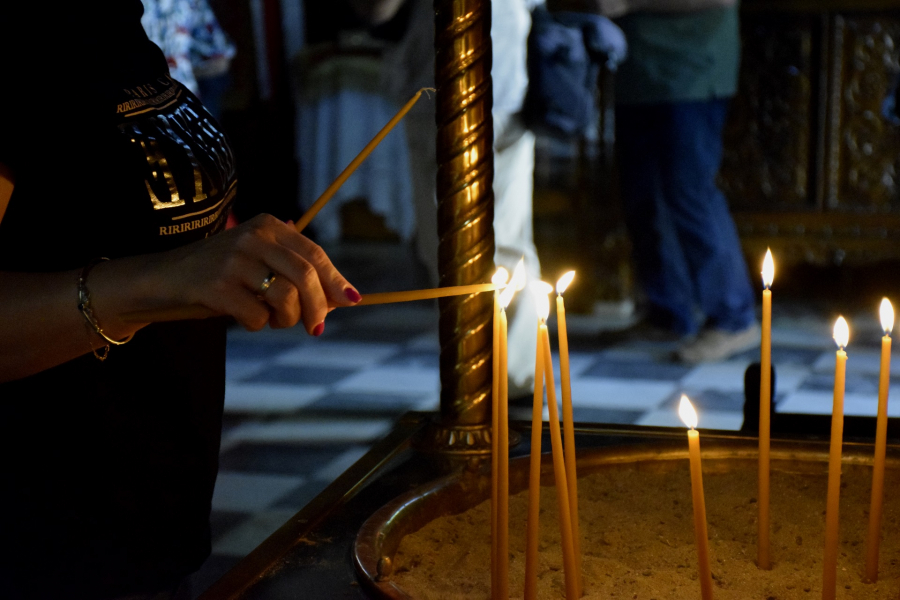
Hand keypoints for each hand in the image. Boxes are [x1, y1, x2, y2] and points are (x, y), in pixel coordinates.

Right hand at [156, 214, 359, 333]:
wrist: (161, 278)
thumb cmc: (220, 275)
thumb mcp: (258, 262)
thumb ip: (296, 274)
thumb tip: (344, 298)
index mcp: (268, 226)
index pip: (314, 254)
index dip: (335, 280)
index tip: (352, 300)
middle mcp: (253, 237)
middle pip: (305, 275)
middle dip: (318, 307)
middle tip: (315, 328)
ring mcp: (233, 260)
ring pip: (285, 297)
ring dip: (286, 320)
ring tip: (272, 320)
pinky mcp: (216, 286)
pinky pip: (256, 316)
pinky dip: (257, 325)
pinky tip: (243, 317)